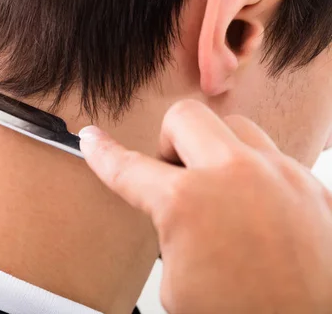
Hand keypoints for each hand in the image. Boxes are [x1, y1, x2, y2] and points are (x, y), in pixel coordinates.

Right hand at [79, 100, 331, 313]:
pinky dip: (255, 175)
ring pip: (235, 128)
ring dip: (216, 152)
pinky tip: (255, 210)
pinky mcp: (313, 188)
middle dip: (169, 141)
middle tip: (173, 174)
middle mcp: (236, 177)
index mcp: (188, 204)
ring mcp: (281, 176)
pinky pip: (273, 157)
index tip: (92, 140)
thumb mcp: (178, 284)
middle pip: (185, 117)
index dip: (102, 153)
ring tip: (219, 191)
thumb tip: (174, 207)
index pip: (128, 166)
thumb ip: (169, 230)